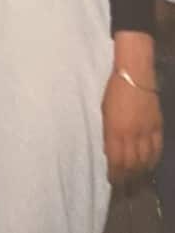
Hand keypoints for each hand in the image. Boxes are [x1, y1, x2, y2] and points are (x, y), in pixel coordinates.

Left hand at [102, 65, 162, 184]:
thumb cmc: (113, 91)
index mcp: (115, 130)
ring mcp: (147, 131)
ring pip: (146, 159)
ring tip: (136, 178)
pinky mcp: (158, 127)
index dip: (115, 174)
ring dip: (140, 171)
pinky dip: (153, 160)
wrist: (134, 76)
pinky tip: (149, 165)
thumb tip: (109, 151)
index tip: (112, 181)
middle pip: (132, 164)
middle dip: (127, 177)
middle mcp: (132, 134)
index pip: (116, 160)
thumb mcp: (103, 112)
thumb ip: (108, 132)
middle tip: (124, 185)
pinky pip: (157, 149)